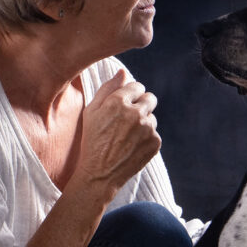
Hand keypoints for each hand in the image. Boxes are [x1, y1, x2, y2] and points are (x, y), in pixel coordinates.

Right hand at [74, 70, 161, 194]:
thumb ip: (108, 88)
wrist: (99, 174)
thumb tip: (123, 72)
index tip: (123, 106)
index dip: (130, 95)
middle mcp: (135, 112)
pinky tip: (131, 147)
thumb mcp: (91, 112)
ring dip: (143, 123)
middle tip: (128, 119)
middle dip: (141, 105)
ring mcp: (147, 128)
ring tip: (126, 137)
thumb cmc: (91, 141)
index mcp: (118, 101)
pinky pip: (154, 133)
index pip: (137, 86)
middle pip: (150, 98)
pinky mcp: (155, 142)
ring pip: (152, 117)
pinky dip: (146, 139)